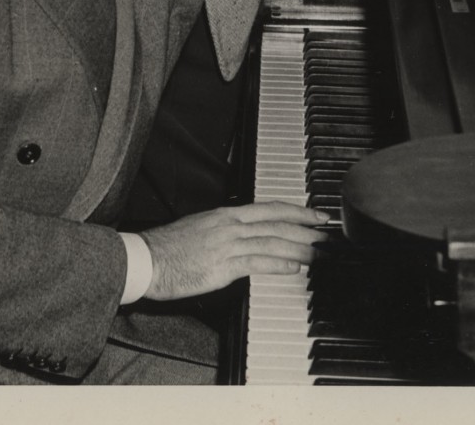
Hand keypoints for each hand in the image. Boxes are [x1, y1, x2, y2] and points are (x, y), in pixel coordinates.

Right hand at [139, 202, 329, 300]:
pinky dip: (279, 264)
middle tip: (327, 233)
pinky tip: (294, 267)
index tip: (316, 215)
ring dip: (300, 247)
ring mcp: (227, 244)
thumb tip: (247, 236)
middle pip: (277, 222)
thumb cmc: (170, 248)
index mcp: (226, 214)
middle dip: (306, 227)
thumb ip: (227, 231)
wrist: (147, 259)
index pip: (270, 208)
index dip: (297, 210)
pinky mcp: (222, 266)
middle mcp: (230, 225)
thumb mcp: (203, 229)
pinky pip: (257, 262)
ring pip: (272, 242)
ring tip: (318, 253)